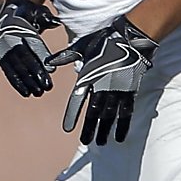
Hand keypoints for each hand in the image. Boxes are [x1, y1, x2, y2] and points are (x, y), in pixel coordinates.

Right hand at [0, 0, 58, 97]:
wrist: (7, 12)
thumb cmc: (28, 12)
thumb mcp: (37, 11)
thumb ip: (46, 17)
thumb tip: (55, 22)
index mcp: (19, 28)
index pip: (31, 45)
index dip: (41, 57)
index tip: (51, 69)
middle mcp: (9, 41)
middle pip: (23, 60)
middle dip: (35, 74)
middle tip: (47, 86)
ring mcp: (4, 50)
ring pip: (16, 69)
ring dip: (27, 82)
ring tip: (38, 93)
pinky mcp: (2, 58)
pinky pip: (9, 72)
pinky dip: (17, 83)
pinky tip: (26, 93)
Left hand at [46, 16, 157, 144]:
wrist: (132, 38)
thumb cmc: (106, 40)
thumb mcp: (83, 46)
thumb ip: (65, 56)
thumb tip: (48, 64)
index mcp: (89, 77)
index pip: (77, 100)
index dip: (72, 115)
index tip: (68, 129)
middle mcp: (103, 87)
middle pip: (94, 112)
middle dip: (90, 129)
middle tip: (86, 142)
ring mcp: (118, 90)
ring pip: (110, 115)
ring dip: (105, 130)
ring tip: (101, 142)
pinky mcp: (131, 91)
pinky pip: (127, 112)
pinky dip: (123, 125)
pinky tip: (120, 136)